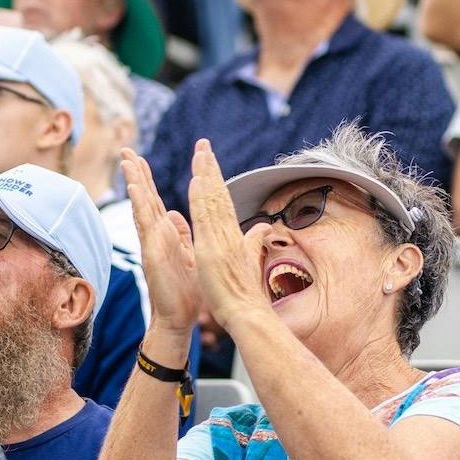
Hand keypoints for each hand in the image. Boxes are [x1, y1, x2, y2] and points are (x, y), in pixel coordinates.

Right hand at [122, 148, 202, 333]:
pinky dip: (139, 205)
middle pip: (144, 198)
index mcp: (166, 234)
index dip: (147, 180)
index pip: (154, 201)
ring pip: (141, 206)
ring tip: (126, 161)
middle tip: (126, 150)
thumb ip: (182, 234)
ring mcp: (152, 243)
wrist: (179, 318)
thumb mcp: (189, 255)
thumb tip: (177, 215)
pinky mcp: (152, 253)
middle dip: (135, 173)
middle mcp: (156, 235)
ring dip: (134, 183)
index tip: (140, 159)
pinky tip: (135, 189)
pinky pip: (144, 225)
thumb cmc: (185, 291)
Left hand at [183, 140, 277, 331]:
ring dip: (205, 175)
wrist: (248, 314)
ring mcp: (220, 240)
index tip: (210, 161)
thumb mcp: (250, 261)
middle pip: (220, 195)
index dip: (217, 180)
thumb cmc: (246, 293)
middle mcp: (229, 233)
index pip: (224, 201)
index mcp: (234, 235)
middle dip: (211, 169)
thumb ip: (255, 241)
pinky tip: (195, 182)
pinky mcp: (211, 250)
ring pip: (212, 201)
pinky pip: (205, 220)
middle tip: (203, 145)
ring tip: (199, 154)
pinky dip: (201, 199)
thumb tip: (264, 227)